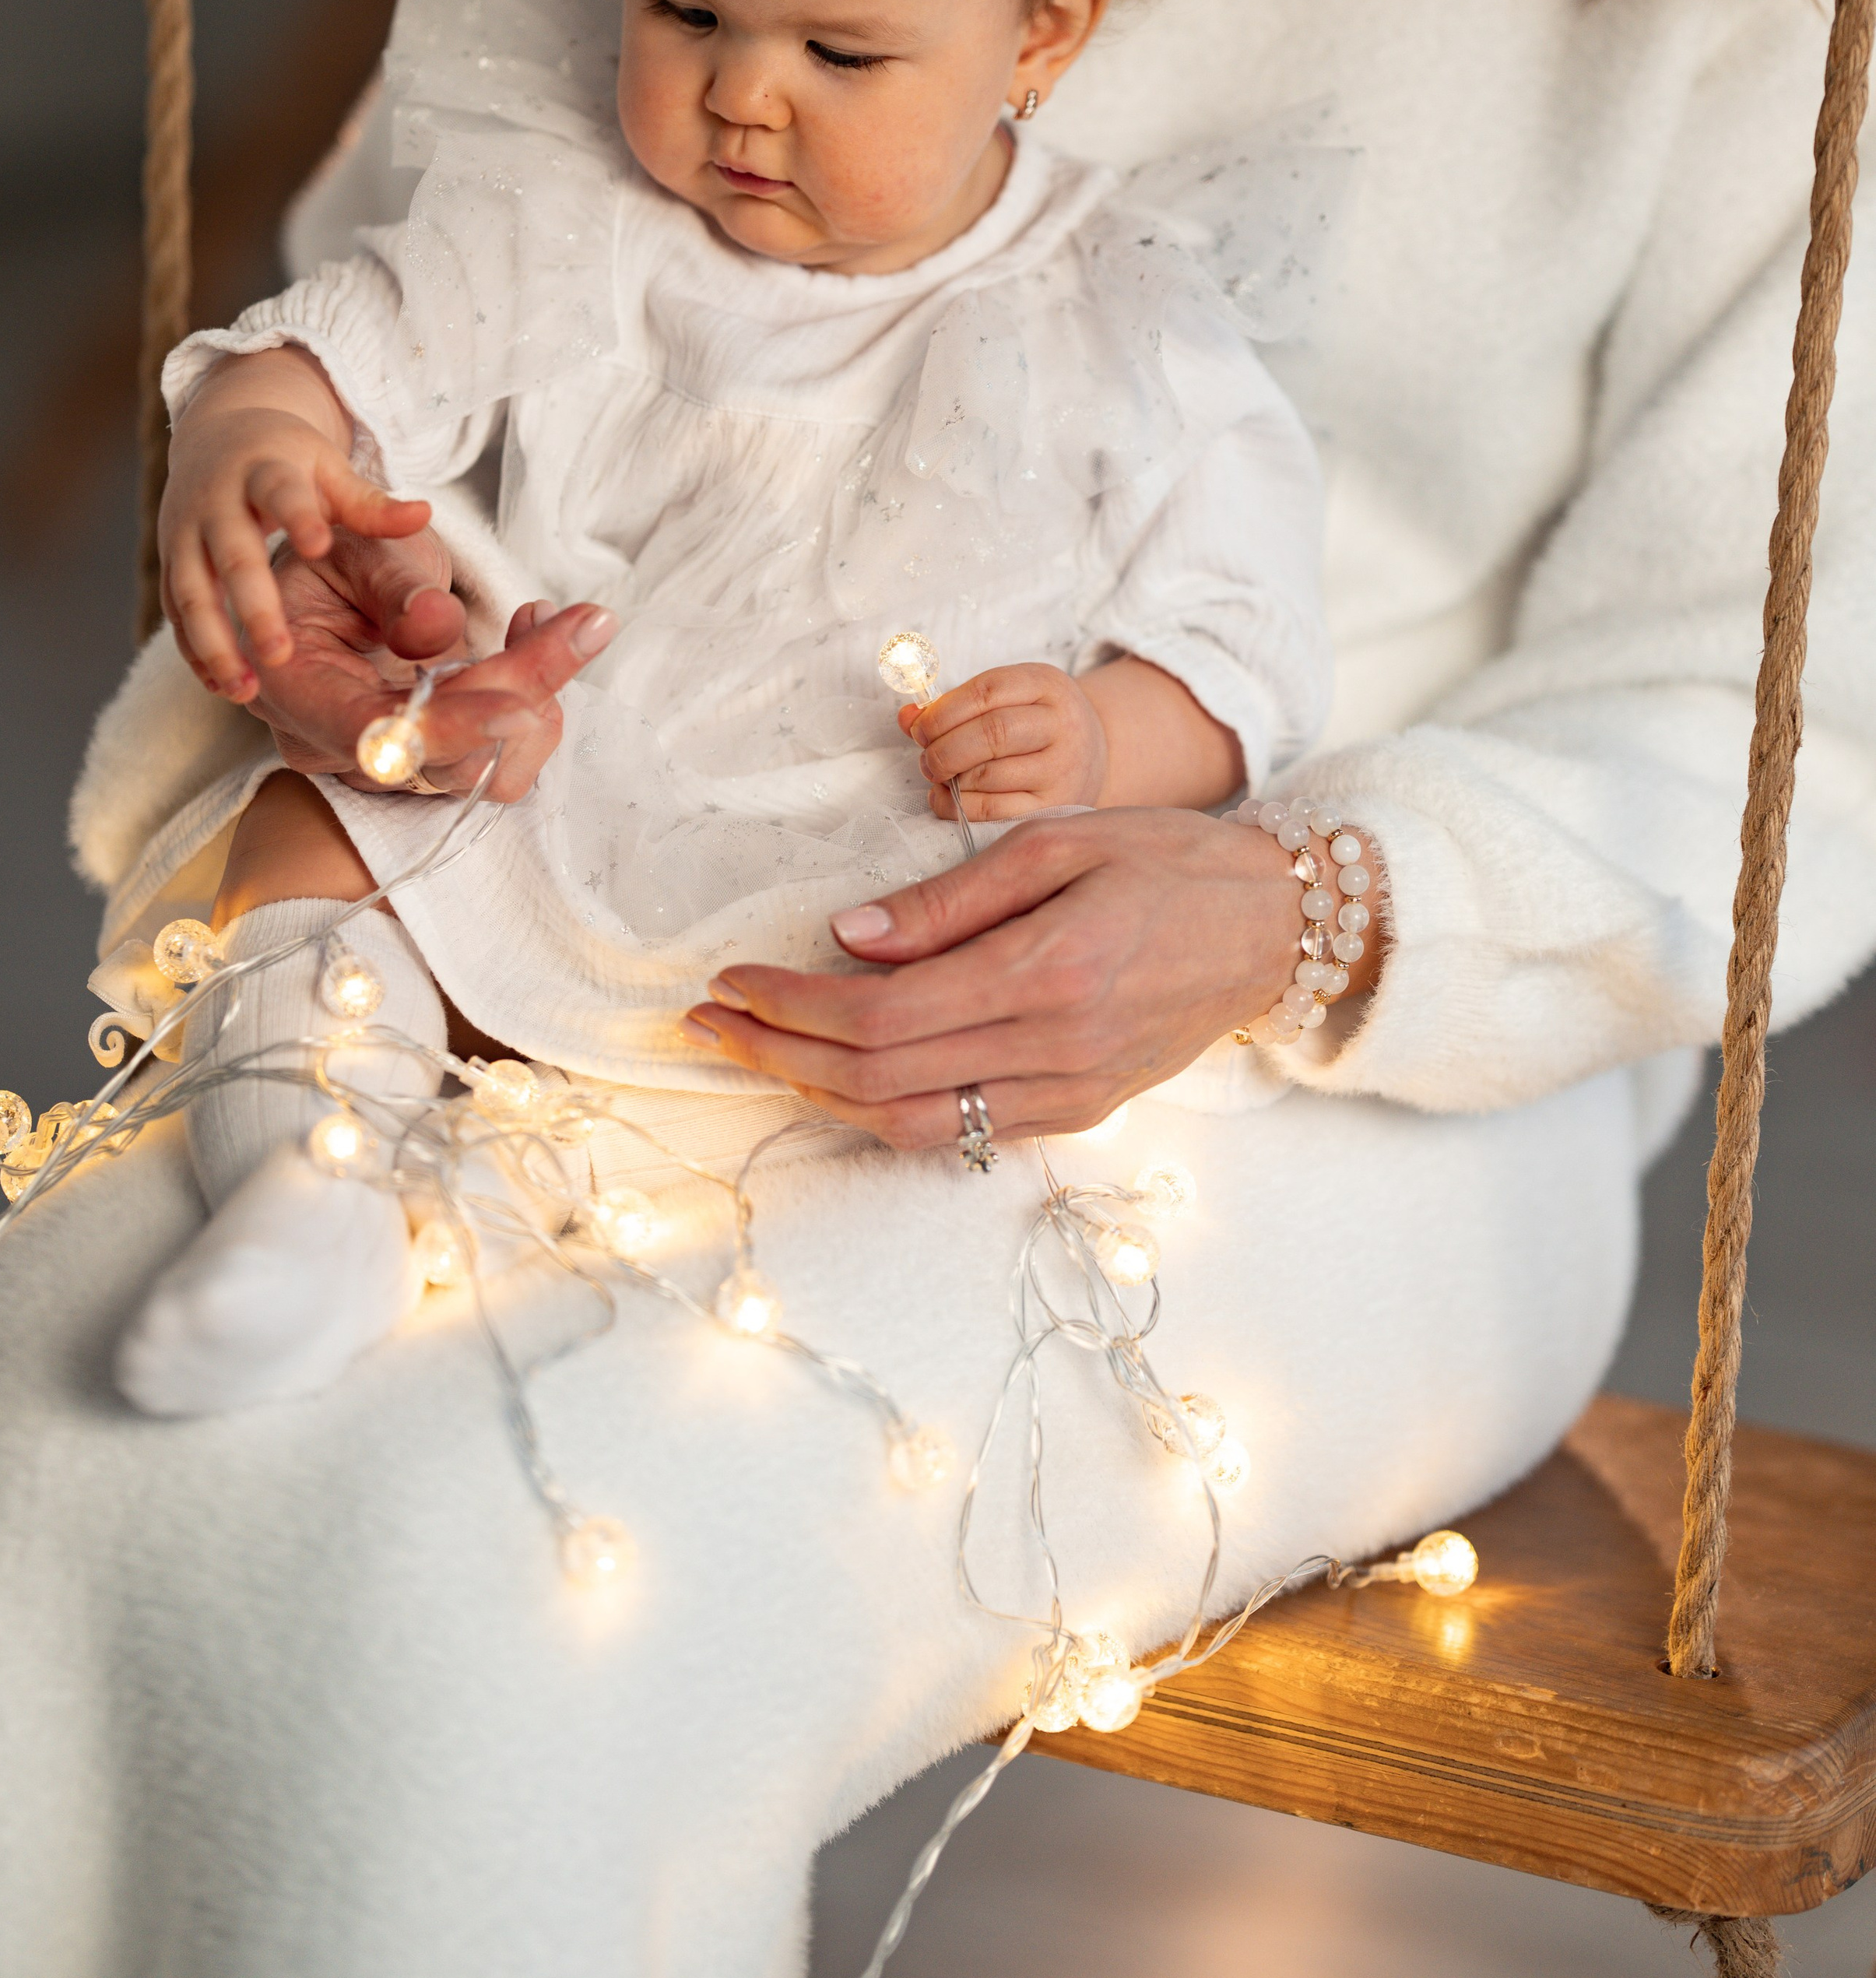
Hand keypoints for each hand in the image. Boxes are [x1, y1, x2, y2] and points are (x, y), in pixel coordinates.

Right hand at [161, 352, 430, 699]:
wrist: (220, 433)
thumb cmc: (290, 461)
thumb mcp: (329, 470)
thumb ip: (369, 503)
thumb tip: (422, 515)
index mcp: (266, 471)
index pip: (282, 493)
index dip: (298, 519)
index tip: (319, 547)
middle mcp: (218, 502)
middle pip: (233, 556)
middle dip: (254, 607)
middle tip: (281, 657)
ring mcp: (186, 533)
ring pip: (192, 593)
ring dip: (214, 643)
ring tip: (245, 692)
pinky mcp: (171, 560)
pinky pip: (176, 611)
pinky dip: (193, 648)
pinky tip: (220, 686)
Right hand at [244, 525, 614, 804]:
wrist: (340, 574)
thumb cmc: (335, 553)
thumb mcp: (354, 546)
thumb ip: (392, 584)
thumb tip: (436, 625)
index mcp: (294, 690)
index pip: (373, 735)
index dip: (450, 729)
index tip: (522, 707)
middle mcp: (335, 744)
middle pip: (443, 759)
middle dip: (521, 690)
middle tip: (584, 622)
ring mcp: (387, 760)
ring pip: (482, 771)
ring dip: (537, 696)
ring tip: (550, 618)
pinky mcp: (432, 757)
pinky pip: (498, 759)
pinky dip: (533, 701)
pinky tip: (534, 635)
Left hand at [681, 807, 1309, 1145]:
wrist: (1272, 929)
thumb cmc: (1168, 863)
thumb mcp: (1058, 844)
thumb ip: (948, 901)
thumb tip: (847, 937)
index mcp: (1044, 975)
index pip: (879, 1016)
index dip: (788, 1007)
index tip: (728, 978)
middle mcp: (1051, 1051)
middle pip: (877, 1080)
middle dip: (776, 1054)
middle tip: (706, 1022)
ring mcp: (1065, 1095)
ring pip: (909, 1125)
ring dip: (816, 1095)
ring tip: (753, 1053)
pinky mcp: (1077, 1113)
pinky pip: (958, 1133)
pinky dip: (884, 1112)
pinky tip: (838, 1078)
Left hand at [902, 665, 1105, 820]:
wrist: (1094, 753)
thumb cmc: (1033, 723)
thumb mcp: (1006, 698)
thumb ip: (954, 704)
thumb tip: (907, 717)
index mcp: (1047, 685)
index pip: (987, 691)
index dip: (942, 712)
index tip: (919, 728)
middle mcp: (1062, 724)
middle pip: (992, 733)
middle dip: (943, 748)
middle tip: (926, 758)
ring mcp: (1063, 769)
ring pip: (990, 775)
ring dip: (950, 779)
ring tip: (938, 776)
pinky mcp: (1056, 807)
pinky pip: (996, 811)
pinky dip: (959, 806)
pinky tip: (947, 798)